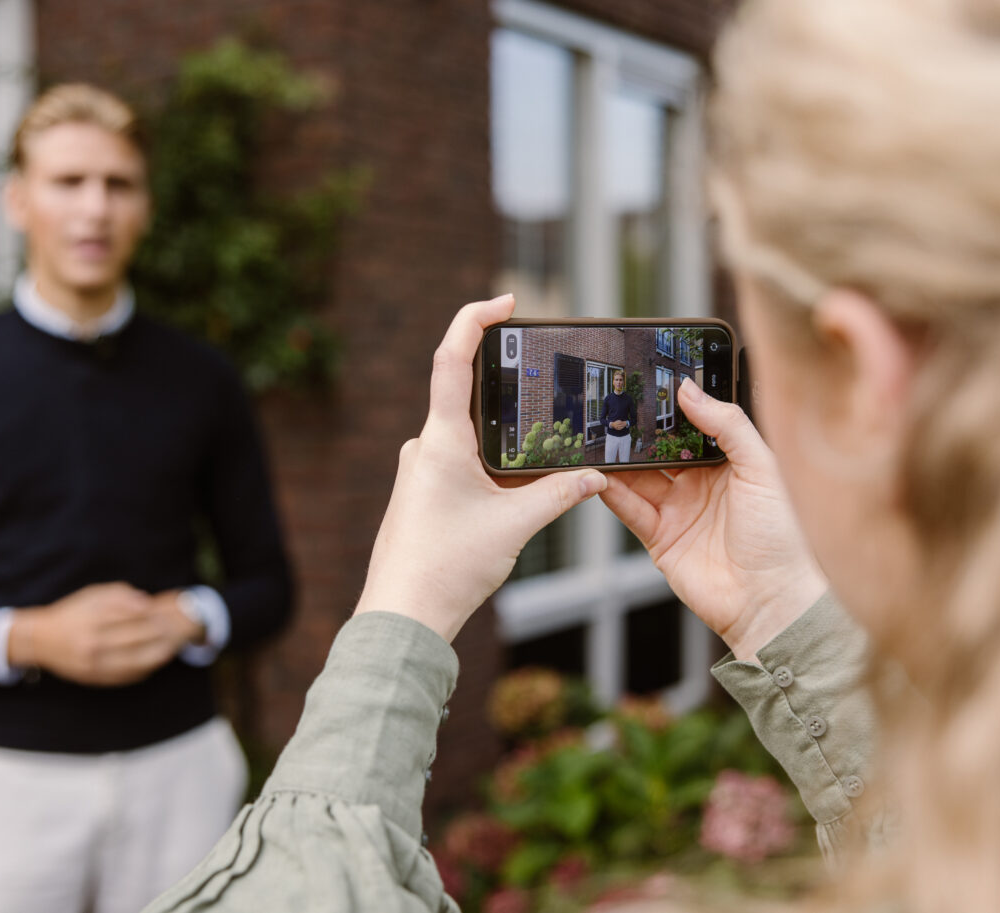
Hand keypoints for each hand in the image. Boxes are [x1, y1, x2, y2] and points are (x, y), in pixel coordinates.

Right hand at [9, 583, 199, 685]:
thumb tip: (147, 603)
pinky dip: (144, 670)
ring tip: (172, 647)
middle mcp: (92, 644)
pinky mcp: (94, 679)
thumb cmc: (72, 613)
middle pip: (136, 640)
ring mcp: (92, 665)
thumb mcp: (92, 596)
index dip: (153, 615)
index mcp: (92, 620)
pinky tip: (155, 662)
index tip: (167, 612)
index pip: (131, 617)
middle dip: (159, 634)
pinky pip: (125, 677)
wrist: (40, 640)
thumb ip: (120, 595)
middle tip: (176, 629)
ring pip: (134, 662)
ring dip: (157, 655)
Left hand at [354, 295, 607, 641]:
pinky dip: (487, 463)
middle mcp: (422, 447)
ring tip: (539, 448)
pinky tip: (510, 487)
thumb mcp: (515, 525)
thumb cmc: (447, 568)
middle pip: (464, 395)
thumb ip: (560, 493)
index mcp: (440, 440)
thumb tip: (596, 476)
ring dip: (500, 437)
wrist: (402, 617)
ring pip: (464, 436)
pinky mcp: (418, 494)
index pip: (452, 359)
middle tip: (541, 380)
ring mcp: (417, 470)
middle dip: (505, 390)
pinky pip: (456, 462)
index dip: (476, 319)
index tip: (505, 301)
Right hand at [599, 379, 826, 662]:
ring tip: (598, 438)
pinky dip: (613, 493)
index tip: (651, 387)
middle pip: (661, 451)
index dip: (674, 410)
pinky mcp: (661, 539)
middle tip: (616, 409)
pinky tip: (599, 476)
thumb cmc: (785, 538)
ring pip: (640, 477)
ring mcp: (680, 511)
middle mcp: (703, 485)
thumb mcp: (762, 467)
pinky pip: (631, 509)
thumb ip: (727, 425)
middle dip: (639, 433)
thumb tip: (691, 391)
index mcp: (732, 464)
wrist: (773, 600)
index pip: (694, 428)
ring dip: (619, 460)